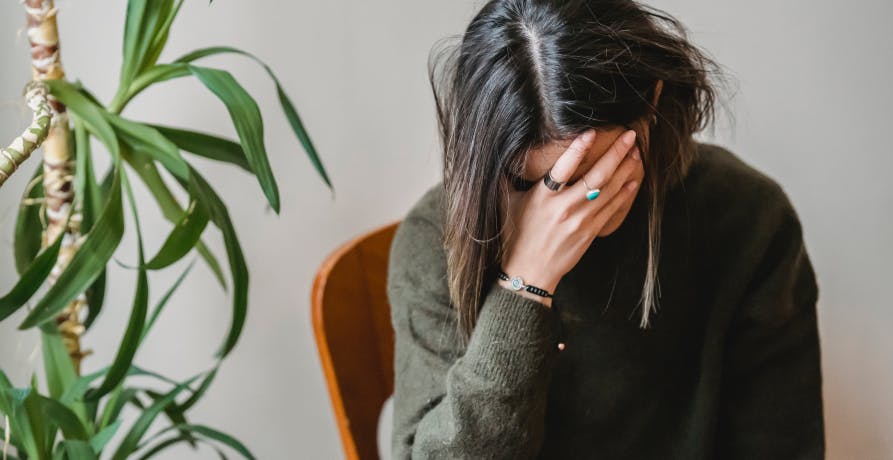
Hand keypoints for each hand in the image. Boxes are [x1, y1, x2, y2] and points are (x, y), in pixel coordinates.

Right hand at [500, 128, 642, 306]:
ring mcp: (580, 221)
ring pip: (609, 190)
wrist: (529, 272)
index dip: (578, 149)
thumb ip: (506, 178)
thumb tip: (501, 153)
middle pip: (597, 176)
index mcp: (543, 197)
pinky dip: (624, 193)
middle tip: (630, 136)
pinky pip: (612, 208)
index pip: (563, 168)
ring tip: (635, 152)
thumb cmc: (515, 236)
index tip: (591, 132)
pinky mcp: (590, 232)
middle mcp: (564, 208)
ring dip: (625, 169)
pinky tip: (633, 180)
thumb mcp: (506, 204)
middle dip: (616, 154)